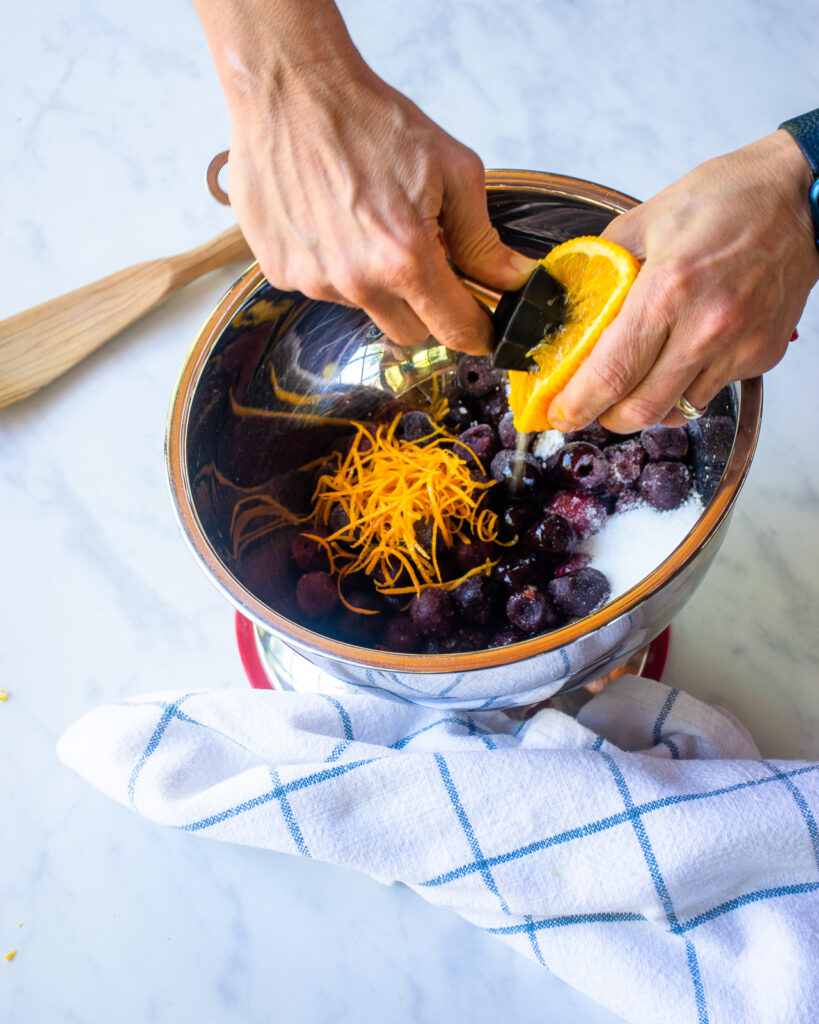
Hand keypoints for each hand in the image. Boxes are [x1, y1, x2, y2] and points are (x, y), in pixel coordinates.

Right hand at [225, 58, 535, 353]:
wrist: (290, 89)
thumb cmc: (369, 120)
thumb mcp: (450, 169)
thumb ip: (482, 237)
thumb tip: (512, 278)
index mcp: (404, 257)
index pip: (454, 329)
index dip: (476, 333)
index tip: (481, 327)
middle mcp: (357, 280)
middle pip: (410, 330)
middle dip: (423, 303)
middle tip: (420, 255)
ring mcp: (314, 280)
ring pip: (364, 308)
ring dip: (374, 281)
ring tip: (364, 221)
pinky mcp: (281, 272)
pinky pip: (322, 288)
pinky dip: (332, 265)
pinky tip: (330, 221)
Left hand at [548, 130, 818, 432]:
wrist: (800, 196)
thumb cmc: (728, 199)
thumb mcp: (646, 219)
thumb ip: (604, 266)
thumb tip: (572, 303)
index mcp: (667, 289)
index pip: (610, 373)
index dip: (577, 405)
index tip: (559, 415)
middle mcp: (705, 326)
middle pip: (641, 410)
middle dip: (606, 419)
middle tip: (591, 409)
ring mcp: (738, 346)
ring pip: (677, 410)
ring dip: (647, 407)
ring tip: (634, 384)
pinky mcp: (761, 355)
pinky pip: (710, 392)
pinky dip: (685, 388)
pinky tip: (678, 360)